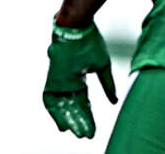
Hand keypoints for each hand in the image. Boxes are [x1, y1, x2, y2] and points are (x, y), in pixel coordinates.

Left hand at [43, 23, 116, 138]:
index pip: (83, 102)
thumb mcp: (101, 67)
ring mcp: (59, 79)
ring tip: (77, 133)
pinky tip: (62, 124)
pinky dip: (55, 112)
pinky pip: (50, 99)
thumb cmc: (89, 42)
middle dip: (79, 121)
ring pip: (62, 105)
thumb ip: (106, 85)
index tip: (93, 130)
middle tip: (85, 136)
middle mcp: (68, 80)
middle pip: (72, 106)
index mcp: (79, 77)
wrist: (77, 26)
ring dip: (69, 120)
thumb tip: (114, 102)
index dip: (87, 116)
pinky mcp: (52, 78)